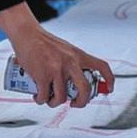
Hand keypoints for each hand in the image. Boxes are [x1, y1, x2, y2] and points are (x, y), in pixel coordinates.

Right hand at [0, 2, 114, 108]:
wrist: (26, 34)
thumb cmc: (44, 43)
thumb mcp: (65, 49)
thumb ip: (72, 62)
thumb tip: (76, 82)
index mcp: (78, 55)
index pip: (102, 66)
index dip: (109, 79)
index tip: (109, 89)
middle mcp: (71, 63)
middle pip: (85, 90)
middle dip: (82, 102)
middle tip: (74, 104)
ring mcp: (57, 70)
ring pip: (62, 98)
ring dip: (55, 103)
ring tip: (49, 99)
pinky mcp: (42, 76)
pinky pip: (44, 97)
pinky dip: (40, 100)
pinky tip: (37, 97)